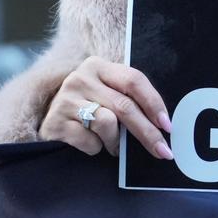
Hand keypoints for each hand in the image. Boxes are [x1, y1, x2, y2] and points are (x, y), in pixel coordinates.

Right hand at [39, 56, 173, 159]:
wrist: (50, 121)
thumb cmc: (88, 107)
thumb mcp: (107, 94)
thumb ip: (129, 99)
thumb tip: (162, 124)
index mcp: (98, 66)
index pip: (134, 80)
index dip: (154, 103)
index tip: (167, 125)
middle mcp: (80, 78)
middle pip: (125, 106)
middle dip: (148, 132)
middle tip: (163, 151)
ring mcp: (65, 99)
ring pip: (108, 124)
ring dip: (116, 142)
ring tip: (111, 144)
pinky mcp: (55, 122)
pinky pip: (90, 142)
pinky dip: (96, 149)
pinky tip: (90, 143)